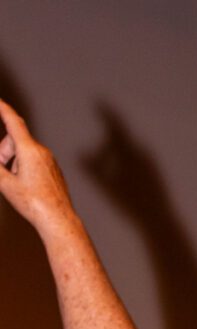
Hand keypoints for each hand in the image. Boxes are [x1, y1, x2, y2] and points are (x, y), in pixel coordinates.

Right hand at [0, 98, 78, 239]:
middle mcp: (41, 151)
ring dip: (13, 162)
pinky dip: (23, 167)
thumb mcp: (5, 183)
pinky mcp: (53, 169)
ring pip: (23, 152)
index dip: (3, 109)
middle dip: (3, 152)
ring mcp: (49, 160)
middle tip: (1, 172)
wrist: (59, 219)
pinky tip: (26, 187)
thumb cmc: (33, 202)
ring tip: (15, 184)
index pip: (13, 122)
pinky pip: (33, 161)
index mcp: (29, 150)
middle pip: (14, 141)